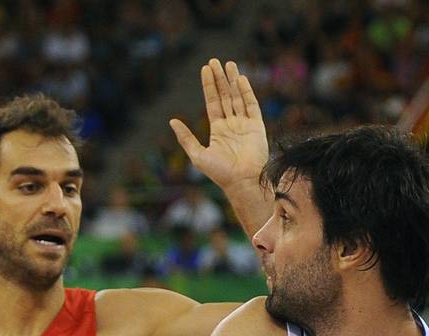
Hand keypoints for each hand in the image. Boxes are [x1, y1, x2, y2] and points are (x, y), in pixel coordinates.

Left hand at [170, 59, 268, 188]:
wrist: (241, 181)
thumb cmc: (219, 172)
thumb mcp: (197, 155)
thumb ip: (186, 138)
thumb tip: (172, 121)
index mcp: (218, 130)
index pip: (212, 102)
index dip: (208, 86)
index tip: (205, 69)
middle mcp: (231, 124)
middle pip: (224, 96)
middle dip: (219, 79)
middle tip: (214, 60)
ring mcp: (244, 124)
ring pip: (237, 97)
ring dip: (232, 80)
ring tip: (227, 63)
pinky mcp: (257, 126)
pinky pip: (251, 105)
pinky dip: (246, 92)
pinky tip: (240, 78)